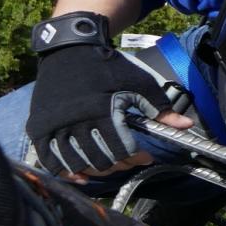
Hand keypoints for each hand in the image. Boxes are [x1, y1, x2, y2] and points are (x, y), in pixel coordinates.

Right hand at [26, 42, 191, 181]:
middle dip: (119, 164)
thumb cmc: (108, 66)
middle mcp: (75, 121)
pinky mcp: (38, 127)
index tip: (145, 157)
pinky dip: (66, 172)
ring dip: (96, 170)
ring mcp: (54, 126)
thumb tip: (186, 125)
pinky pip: (49, 160)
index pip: (122, 150)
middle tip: (128, 160)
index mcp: (101, 111)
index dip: (137, 158)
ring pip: (77, 163)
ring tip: (109, 164)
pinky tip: (81, 176)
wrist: (70, 49)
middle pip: (100, 160)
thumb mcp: (139, 82)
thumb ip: (160, 107)